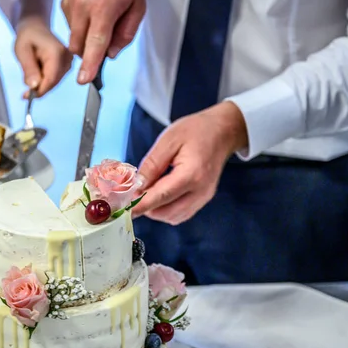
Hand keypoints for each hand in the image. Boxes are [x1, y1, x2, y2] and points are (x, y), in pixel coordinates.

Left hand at [15, 17, 72, 96]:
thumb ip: (28, 68)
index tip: (26, 96)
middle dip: (38, 89)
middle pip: (53, 83)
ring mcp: (69, 62)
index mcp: (57, 52)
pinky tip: (36, 72)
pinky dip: (43, 81)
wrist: (35, 28)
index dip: (39, 91)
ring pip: (53, 83)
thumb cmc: (27, 36)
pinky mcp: (67, 67)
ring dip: (40, 84)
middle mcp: (67, 57)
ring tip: (29, 73)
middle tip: (23, 92)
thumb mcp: (22, 51)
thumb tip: (34, 86)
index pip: (51, 79)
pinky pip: (54, 80)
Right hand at [61, 0, 145, 83]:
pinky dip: (81, 27)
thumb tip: (110, 54)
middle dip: (90, 52)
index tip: (84, 79)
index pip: (95, 43)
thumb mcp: (137, 8)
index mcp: (103, 8)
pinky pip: (70, 26)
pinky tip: (91, 13)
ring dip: (86, 39)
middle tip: (106, 41)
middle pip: (79, 47)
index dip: (90, 64)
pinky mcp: (64, 2)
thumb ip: (125, 35)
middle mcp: (83, 6)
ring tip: (101, 19)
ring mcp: (71, 4)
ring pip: (74, 39)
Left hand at [132, 102, 248, 224]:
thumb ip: (151, 165)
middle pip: (166, 212)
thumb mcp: (168, 141)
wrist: (222, 131)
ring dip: (155, 210)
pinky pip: (180, 214)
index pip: (162, 196)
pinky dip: (165, 210)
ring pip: (172, 217)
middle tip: (131, 194)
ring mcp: (203, 197)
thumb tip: (136, 186)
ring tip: (145, 191)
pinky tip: (158, 195)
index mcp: (192, 174)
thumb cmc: (196, 131)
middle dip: (146, 207)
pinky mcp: (202, 200)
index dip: (141, 204)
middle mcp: (200, 191)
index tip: (125, 209)